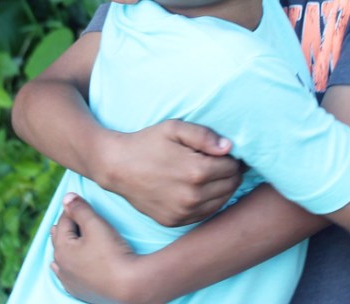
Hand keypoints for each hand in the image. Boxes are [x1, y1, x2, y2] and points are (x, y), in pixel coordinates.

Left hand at [51, 193, 141, 303]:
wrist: (128, 285)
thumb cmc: (111, 252)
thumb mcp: (95, 224)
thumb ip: (80, 209)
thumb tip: (66, 197)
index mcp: (61, 249)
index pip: (64, 221)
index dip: (72, 208)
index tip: (80, 201)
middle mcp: (61, 267)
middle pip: (60, 240)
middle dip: (65, 226)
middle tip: (71, 216)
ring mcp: (70, 282)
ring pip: (62, 259)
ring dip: (65, 246)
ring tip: (66, 238)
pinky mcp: (80, 291)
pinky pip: (68, 275)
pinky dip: (69, 265)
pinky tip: (70, 265)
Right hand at [101, 119, 242, 226]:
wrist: (117, 167)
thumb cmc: (147, 143)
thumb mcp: (174, 128)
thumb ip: (204, 135)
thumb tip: (229, 147)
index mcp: (196, 171)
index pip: (233, 167)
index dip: (231, 157)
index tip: (222, 152)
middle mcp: (192, 196)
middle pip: (230, 185)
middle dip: (229, 172)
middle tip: (217, 162)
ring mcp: (183, 212)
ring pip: (221, 201)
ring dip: (222, 188)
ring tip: (209, 174)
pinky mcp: (175, 222)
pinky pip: (205, 214)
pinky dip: (208, 201)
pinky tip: (198, 188)